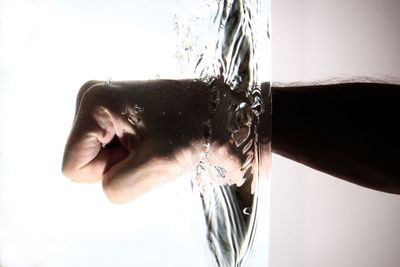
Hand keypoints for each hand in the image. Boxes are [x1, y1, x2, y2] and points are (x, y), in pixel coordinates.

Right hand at [62, 79, 255, 202]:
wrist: (221, 111)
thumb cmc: (195, 130)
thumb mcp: (156, 166)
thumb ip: (117, 186)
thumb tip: (106, 184)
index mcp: (93, 103)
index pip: (73, 167)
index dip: (106, 173)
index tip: (139, 155)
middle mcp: (92, 98)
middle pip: (85, 159)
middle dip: (117, 164)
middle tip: (151, 147)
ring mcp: (104, 103)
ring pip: (99, 156)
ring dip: (127, 159)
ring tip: (155, 141)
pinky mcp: (117, 110)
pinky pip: (111, 147)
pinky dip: (132, 152)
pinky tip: (153, 137)